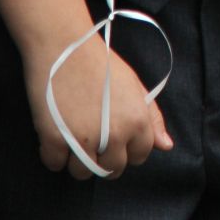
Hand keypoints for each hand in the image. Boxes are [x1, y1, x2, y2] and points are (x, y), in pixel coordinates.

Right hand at [24, 35, 171, 179]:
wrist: (65, 46)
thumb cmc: (101, 64)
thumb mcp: (134, 86)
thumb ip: (152, 119)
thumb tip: (166, 146)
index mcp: (138, 122)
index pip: (140, 156)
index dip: (127, 150)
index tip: (116, 141)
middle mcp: (116, 135)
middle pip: (111, 170)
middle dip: (103, 160)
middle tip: (93, 141)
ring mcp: (85, 140)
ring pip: (83, 173)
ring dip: (77, 161)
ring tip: (73, 136)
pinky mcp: (55, 140)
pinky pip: (55, 165)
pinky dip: (53, 155)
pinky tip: (55, 135)